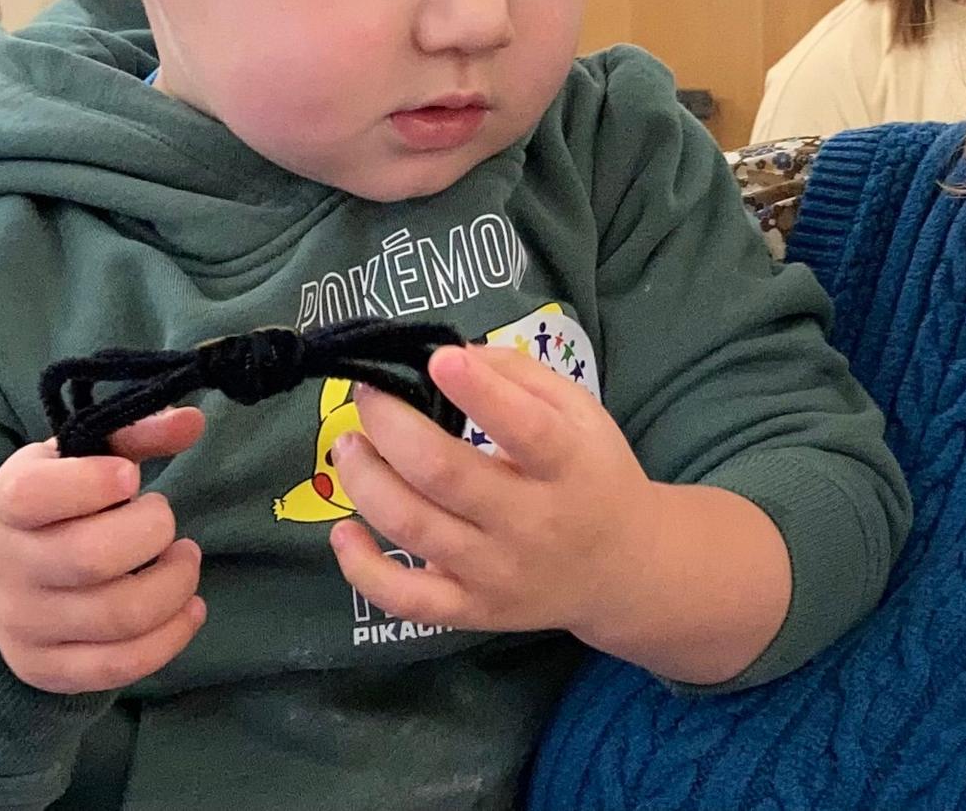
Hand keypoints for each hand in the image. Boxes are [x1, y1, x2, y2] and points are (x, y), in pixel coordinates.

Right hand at [0, 408, 206, 694]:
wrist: (3, 582)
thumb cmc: (58, 507)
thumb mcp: (81, 460)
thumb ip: (136, 434)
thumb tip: (194, 420)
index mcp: (11, 503)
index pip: (36, 494)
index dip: (93, 483)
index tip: (129, 477)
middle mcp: (12, 567)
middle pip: (93, 558)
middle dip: (153, 532)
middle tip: (165, 521)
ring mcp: (27, 625)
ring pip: (120, 616)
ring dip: (176, 584)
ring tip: (183, 560)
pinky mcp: (51, 669)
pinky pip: (121, 666)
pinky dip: (172, 636)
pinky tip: (189, 607)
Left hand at [328, 345, 659, 642]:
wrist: (622, 569)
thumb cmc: (592, 474)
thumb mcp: (580, 412)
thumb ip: (519, 376)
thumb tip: (451, 355)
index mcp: (568, 466)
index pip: (525, 429)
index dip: (480, 392)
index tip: (440, 358)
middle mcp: (533, 524)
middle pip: (445, 475)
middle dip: (391, 426)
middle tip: (368, 396)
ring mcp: (498, 574)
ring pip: (412, 527)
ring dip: (364, 479)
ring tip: (350, 445)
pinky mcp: (472, 611)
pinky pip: (404, 599)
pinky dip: (361, 567)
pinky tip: (344, 529)